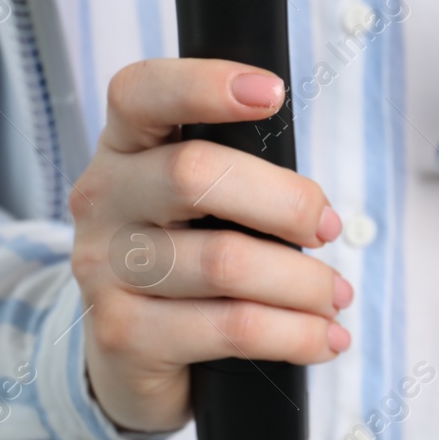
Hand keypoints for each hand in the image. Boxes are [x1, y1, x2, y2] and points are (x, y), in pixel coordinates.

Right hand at [69, 59, 350, 433]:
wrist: (128, 355)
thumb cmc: (184, 255)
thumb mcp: (196, 200)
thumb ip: (237, 175)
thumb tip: (317, 207)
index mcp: (124, 147)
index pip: (141, 93)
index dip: (204, 84)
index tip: (273, 93)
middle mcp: (102, 198)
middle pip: (194, 175)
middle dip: (286, 201)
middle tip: (328, 227)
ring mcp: (104, 269)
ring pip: (225, 262)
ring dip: (304, 283)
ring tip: (336, 297)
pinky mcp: (124, 336)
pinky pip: (232, 328)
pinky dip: (295, 334)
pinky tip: (322, 338)